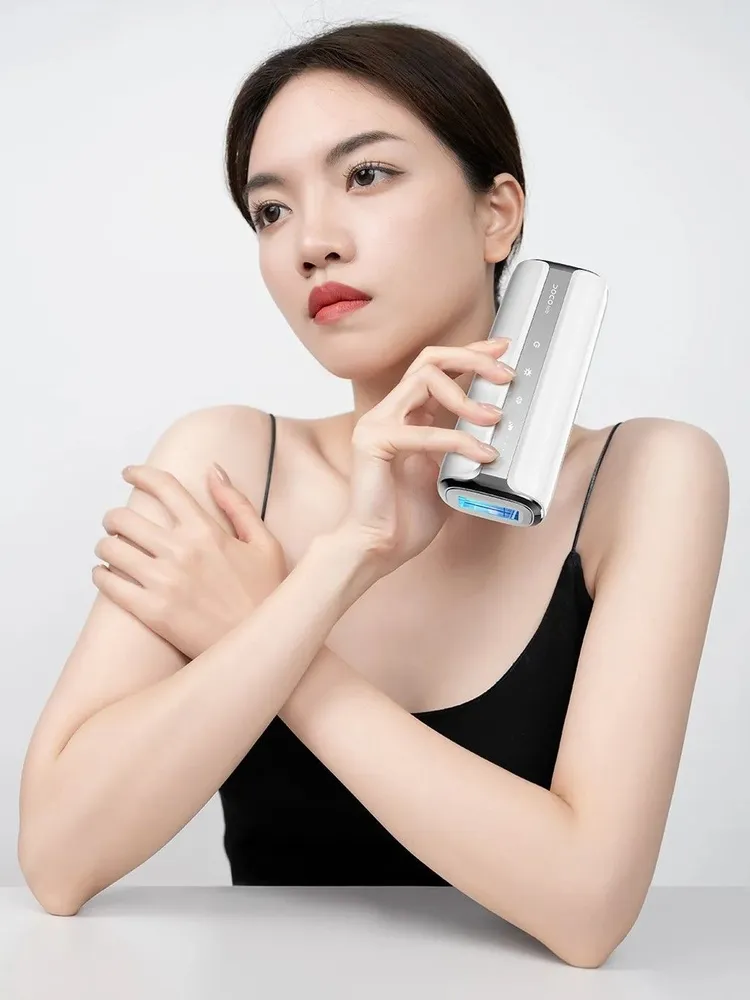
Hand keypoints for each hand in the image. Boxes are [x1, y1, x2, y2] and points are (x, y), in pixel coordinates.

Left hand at [92, 462, 287, 658]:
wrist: (264, 646)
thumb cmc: (268, 595)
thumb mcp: (265, 544)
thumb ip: (237, 504)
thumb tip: (213, 470)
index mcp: (206, 531)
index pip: (163, 487)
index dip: (140, 474)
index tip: (129, 474)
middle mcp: (181, 552)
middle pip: (123, 518)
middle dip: (114, 517)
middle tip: (116, 524)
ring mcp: (163, 583)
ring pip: (109, 549)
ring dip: (106, 545)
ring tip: (112, 550)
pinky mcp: (152, 612)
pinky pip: (109, 583)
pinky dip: (102, 574)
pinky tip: (109, 575)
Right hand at [334, 338, 515, 578]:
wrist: (377, 548)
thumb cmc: (405, 518)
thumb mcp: (448, 476)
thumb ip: (464, 450)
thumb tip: (503, 437)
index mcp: (406, 417)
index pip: (436, 369)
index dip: (470, 354)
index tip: (501, 350)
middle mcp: (389, 413)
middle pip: (430, 361)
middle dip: (472, 359)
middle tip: (505, 375)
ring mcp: (377, 424)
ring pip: (424, 379)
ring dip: (467, 396)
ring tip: (494, 419)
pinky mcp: (373, 442)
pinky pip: (423, 432)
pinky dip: (458, 441)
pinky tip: (482, 456)